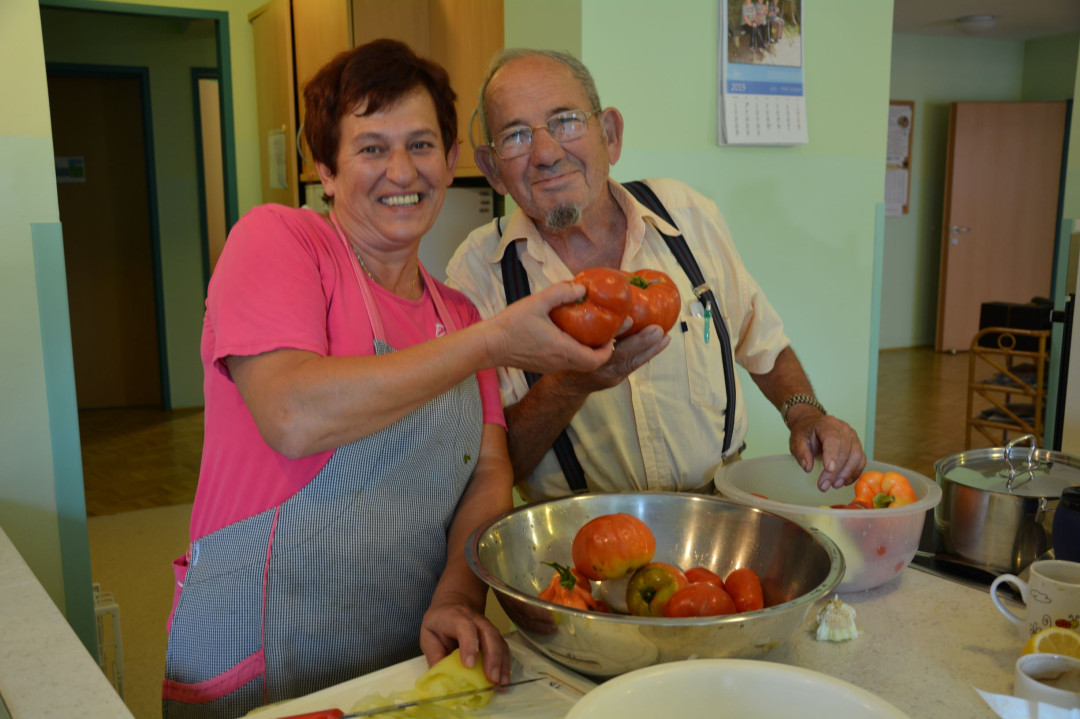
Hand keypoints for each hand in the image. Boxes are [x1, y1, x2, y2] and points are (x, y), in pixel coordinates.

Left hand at [419, 591, 510, 684]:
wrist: (454, 603)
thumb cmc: (440, 622)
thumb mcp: (428, 634)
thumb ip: (434, 654)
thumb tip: (441, 677)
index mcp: (455, 617)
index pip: (464, 627)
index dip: (469, 644)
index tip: (469, 665)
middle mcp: (475, 619)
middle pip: (488, 634)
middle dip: (492, 657)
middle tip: (491, 678)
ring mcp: (487, 627)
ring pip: (498, 641)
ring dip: (501, 663)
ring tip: (500, 683)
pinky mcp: (494, 636)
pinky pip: (503, 648)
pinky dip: (505, 665)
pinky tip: (504, 680)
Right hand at [485, 282, 615, 374]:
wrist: (488, 345)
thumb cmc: (511, 325)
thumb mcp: (537, 302)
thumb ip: (561, 293)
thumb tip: (582, 287)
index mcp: (563, 350)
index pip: (597, 360)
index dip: (609, 349)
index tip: (613, 334)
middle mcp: (559, 362)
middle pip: (590, 363)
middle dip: (601, 349)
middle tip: (605, 331)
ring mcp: (550, 366)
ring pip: (577, 362)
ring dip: (587, 350)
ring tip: (590, 330)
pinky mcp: (542, 365)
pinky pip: (565, 361)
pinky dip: (573, 351)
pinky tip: (568, 334)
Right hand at [555, 324, 671, 394]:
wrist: (567, 385)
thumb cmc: (567, 353)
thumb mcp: (563, 334)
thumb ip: (574, 317)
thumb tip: (586, 288)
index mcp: (582, 355)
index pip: (600, 343)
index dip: (616, 332)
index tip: (630, 319)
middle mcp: (597, 367)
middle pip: (622, 355)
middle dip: (641, 342)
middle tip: (657, 329)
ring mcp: (609, 375)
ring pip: (632, 362)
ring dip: (650, 349)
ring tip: (665, 337)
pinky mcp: (617, 378)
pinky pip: (634, 365)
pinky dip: (649, 353)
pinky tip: (662, 342)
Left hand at [786, 410, 865, 490]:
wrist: (813, 426)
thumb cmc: (806, 434)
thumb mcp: (797, 441)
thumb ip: (801, 453)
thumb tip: (808, 468)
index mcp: (827, 424)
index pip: (832, 439)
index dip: (832, 455)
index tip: (828, 469)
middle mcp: (843, 428)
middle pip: (844, 451)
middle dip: (835, 471)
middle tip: (824, 485)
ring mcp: (853, 437)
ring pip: (856, 457)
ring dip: (846, 474)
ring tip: (834, 485)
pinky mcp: (857, 446)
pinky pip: (861, 461)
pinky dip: (854, 473)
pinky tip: (844, 482)